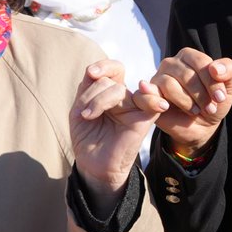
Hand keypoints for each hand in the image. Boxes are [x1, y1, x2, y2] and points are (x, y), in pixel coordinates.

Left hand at [72, 59, 158, 213]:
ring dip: (98, 101)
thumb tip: (97, 73)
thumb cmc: (87, 138)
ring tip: (89, 117)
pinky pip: (152, 103)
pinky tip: (145, 97)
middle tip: (84, 114)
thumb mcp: (79, 109)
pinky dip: (150, 98)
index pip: (114, 68)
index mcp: (111, 92)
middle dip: (92, 95)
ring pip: (120, 90)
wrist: (93, 166)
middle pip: (111, 80)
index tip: (90, 73)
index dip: (103, 66)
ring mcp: (135, 108)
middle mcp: (124, 98)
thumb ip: (89, 89)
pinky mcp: (144, 121)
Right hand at [133, 48, 231, 156]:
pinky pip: (145, 95)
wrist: (202, 126)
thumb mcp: (228, 86)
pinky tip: (166, 107)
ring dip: (186, 102)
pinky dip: (155, 102)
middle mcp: (170, 64)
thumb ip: (229, 70)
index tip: (220, 98)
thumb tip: (215, 68)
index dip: (212, 82)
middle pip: (185, 74)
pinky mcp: (146, 97)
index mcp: (189, 56)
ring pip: (169, 84)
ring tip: (195, 111)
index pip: (200, 62)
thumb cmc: (213, 101)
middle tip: (209, 108)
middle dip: (201, 94)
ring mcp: (157, 79)